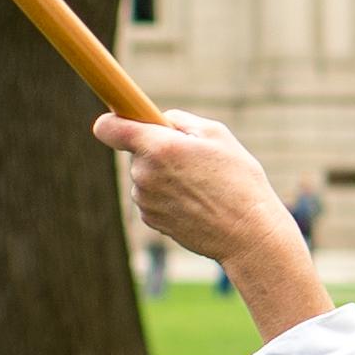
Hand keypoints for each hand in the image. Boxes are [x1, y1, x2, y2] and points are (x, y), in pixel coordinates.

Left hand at [100, 108, 327, 335]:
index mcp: (158, 147)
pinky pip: (152, 197)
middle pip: (136, 152)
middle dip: (158, 151)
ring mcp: (144, 200)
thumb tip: (159, 121)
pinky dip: (168, 196)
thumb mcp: (217, 135)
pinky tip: (196, 203)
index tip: (124, 121)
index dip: (113, 122)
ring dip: (165, 175)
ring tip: (201, 185)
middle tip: (194, 159)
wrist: (247, 233)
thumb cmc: (238, 180)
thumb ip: (179, 121)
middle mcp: (144, 174)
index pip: (108, 128)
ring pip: (146, 175)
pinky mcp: (150, 220)